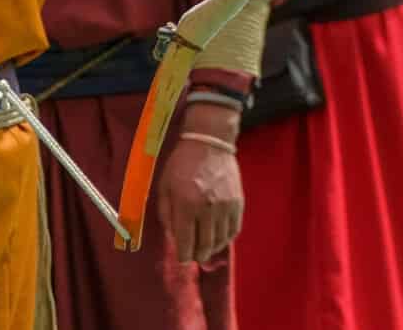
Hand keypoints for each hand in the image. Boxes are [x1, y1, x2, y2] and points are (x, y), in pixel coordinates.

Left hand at [157, 107, 244, 263]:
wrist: (209, 142)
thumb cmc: (181, 163)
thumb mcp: (165, 186)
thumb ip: (166, 213)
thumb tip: (173, 237)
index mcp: (186, 204)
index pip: (185, 241)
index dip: (183, 255)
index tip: (182, 260)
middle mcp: (207, 209)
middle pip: (204, 245)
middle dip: (197, 255)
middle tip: (194, 258)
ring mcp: (225, 206)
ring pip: (220, 240)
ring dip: (212, 250)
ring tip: (205, 250)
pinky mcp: (238, 203)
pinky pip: (233, 230)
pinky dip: (226, 239)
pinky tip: (219, 239)